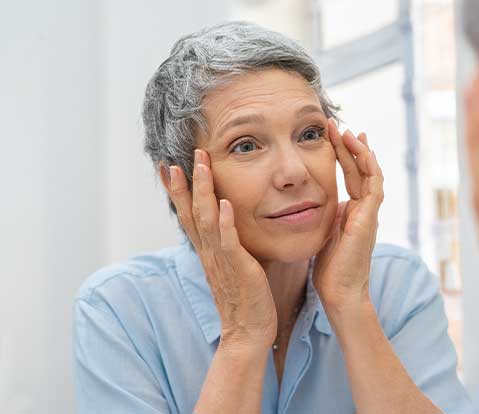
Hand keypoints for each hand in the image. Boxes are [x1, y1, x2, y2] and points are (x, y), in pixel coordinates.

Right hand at [167, 149, 276, 349]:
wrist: (248, 331)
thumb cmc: (245, 298)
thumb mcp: (233, 266)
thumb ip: (229, 245)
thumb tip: (231, 224)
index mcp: (207, 251)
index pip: (187, 215)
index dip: (177, 191)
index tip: (168, 167)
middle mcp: (209, 252)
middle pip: (190, 212)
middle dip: (184, 183)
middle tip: (178, 157)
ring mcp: (221, 260)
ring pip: (206, 220)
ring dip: (203, 191)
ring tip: (201, 165)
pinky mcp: (238, 268)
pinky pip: (229, 242)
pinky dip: (224, 222)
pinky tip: (223, 204)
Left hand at [313, 119, 383, 312]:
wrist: (341, 293)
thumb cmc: (330, 270)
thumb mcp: (323, 236)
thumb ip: (323, 218)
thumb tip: (311, 204)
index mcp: (352, 213)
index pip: (350, 177)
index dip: (342, 156)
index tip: (332, 137)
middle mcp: (364, 210)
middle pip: (360, 170)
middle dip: (348, 147)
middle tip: (336, 125)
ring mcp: (369, 213)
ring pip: (370, 173)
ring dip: (359, 151)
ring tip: (347, 131)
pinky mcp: (370, 218)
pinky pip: (374, 185)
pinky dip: (369, 165)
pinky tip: (360, 149)